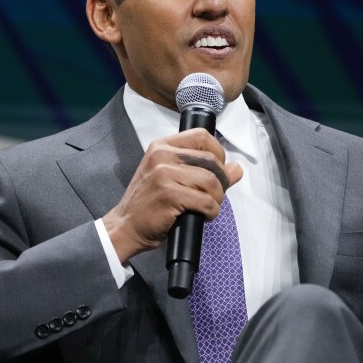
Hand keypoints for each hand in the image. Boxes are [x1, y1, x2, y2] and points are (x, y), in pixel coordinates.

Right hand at [102, 128, 242, 262]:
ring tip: (207, 207)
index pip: (202, 136)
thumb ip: (203, 169)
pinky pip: (205, 201)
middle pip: (211, 161)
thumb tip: (237, 169)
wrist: (125, 226)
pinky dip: (211, 211)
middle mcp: (162, 155)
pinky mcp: (169, 194)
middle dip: (221, 181)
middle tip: (214, 196)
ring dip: (216, 199)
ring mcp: (164, 174)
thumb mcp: (171, 177)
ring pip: (211, 182)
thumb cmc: (149, 203)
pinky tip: (203, 216)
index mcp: (162, 146)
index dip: (218, 152)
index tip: (218, 170)